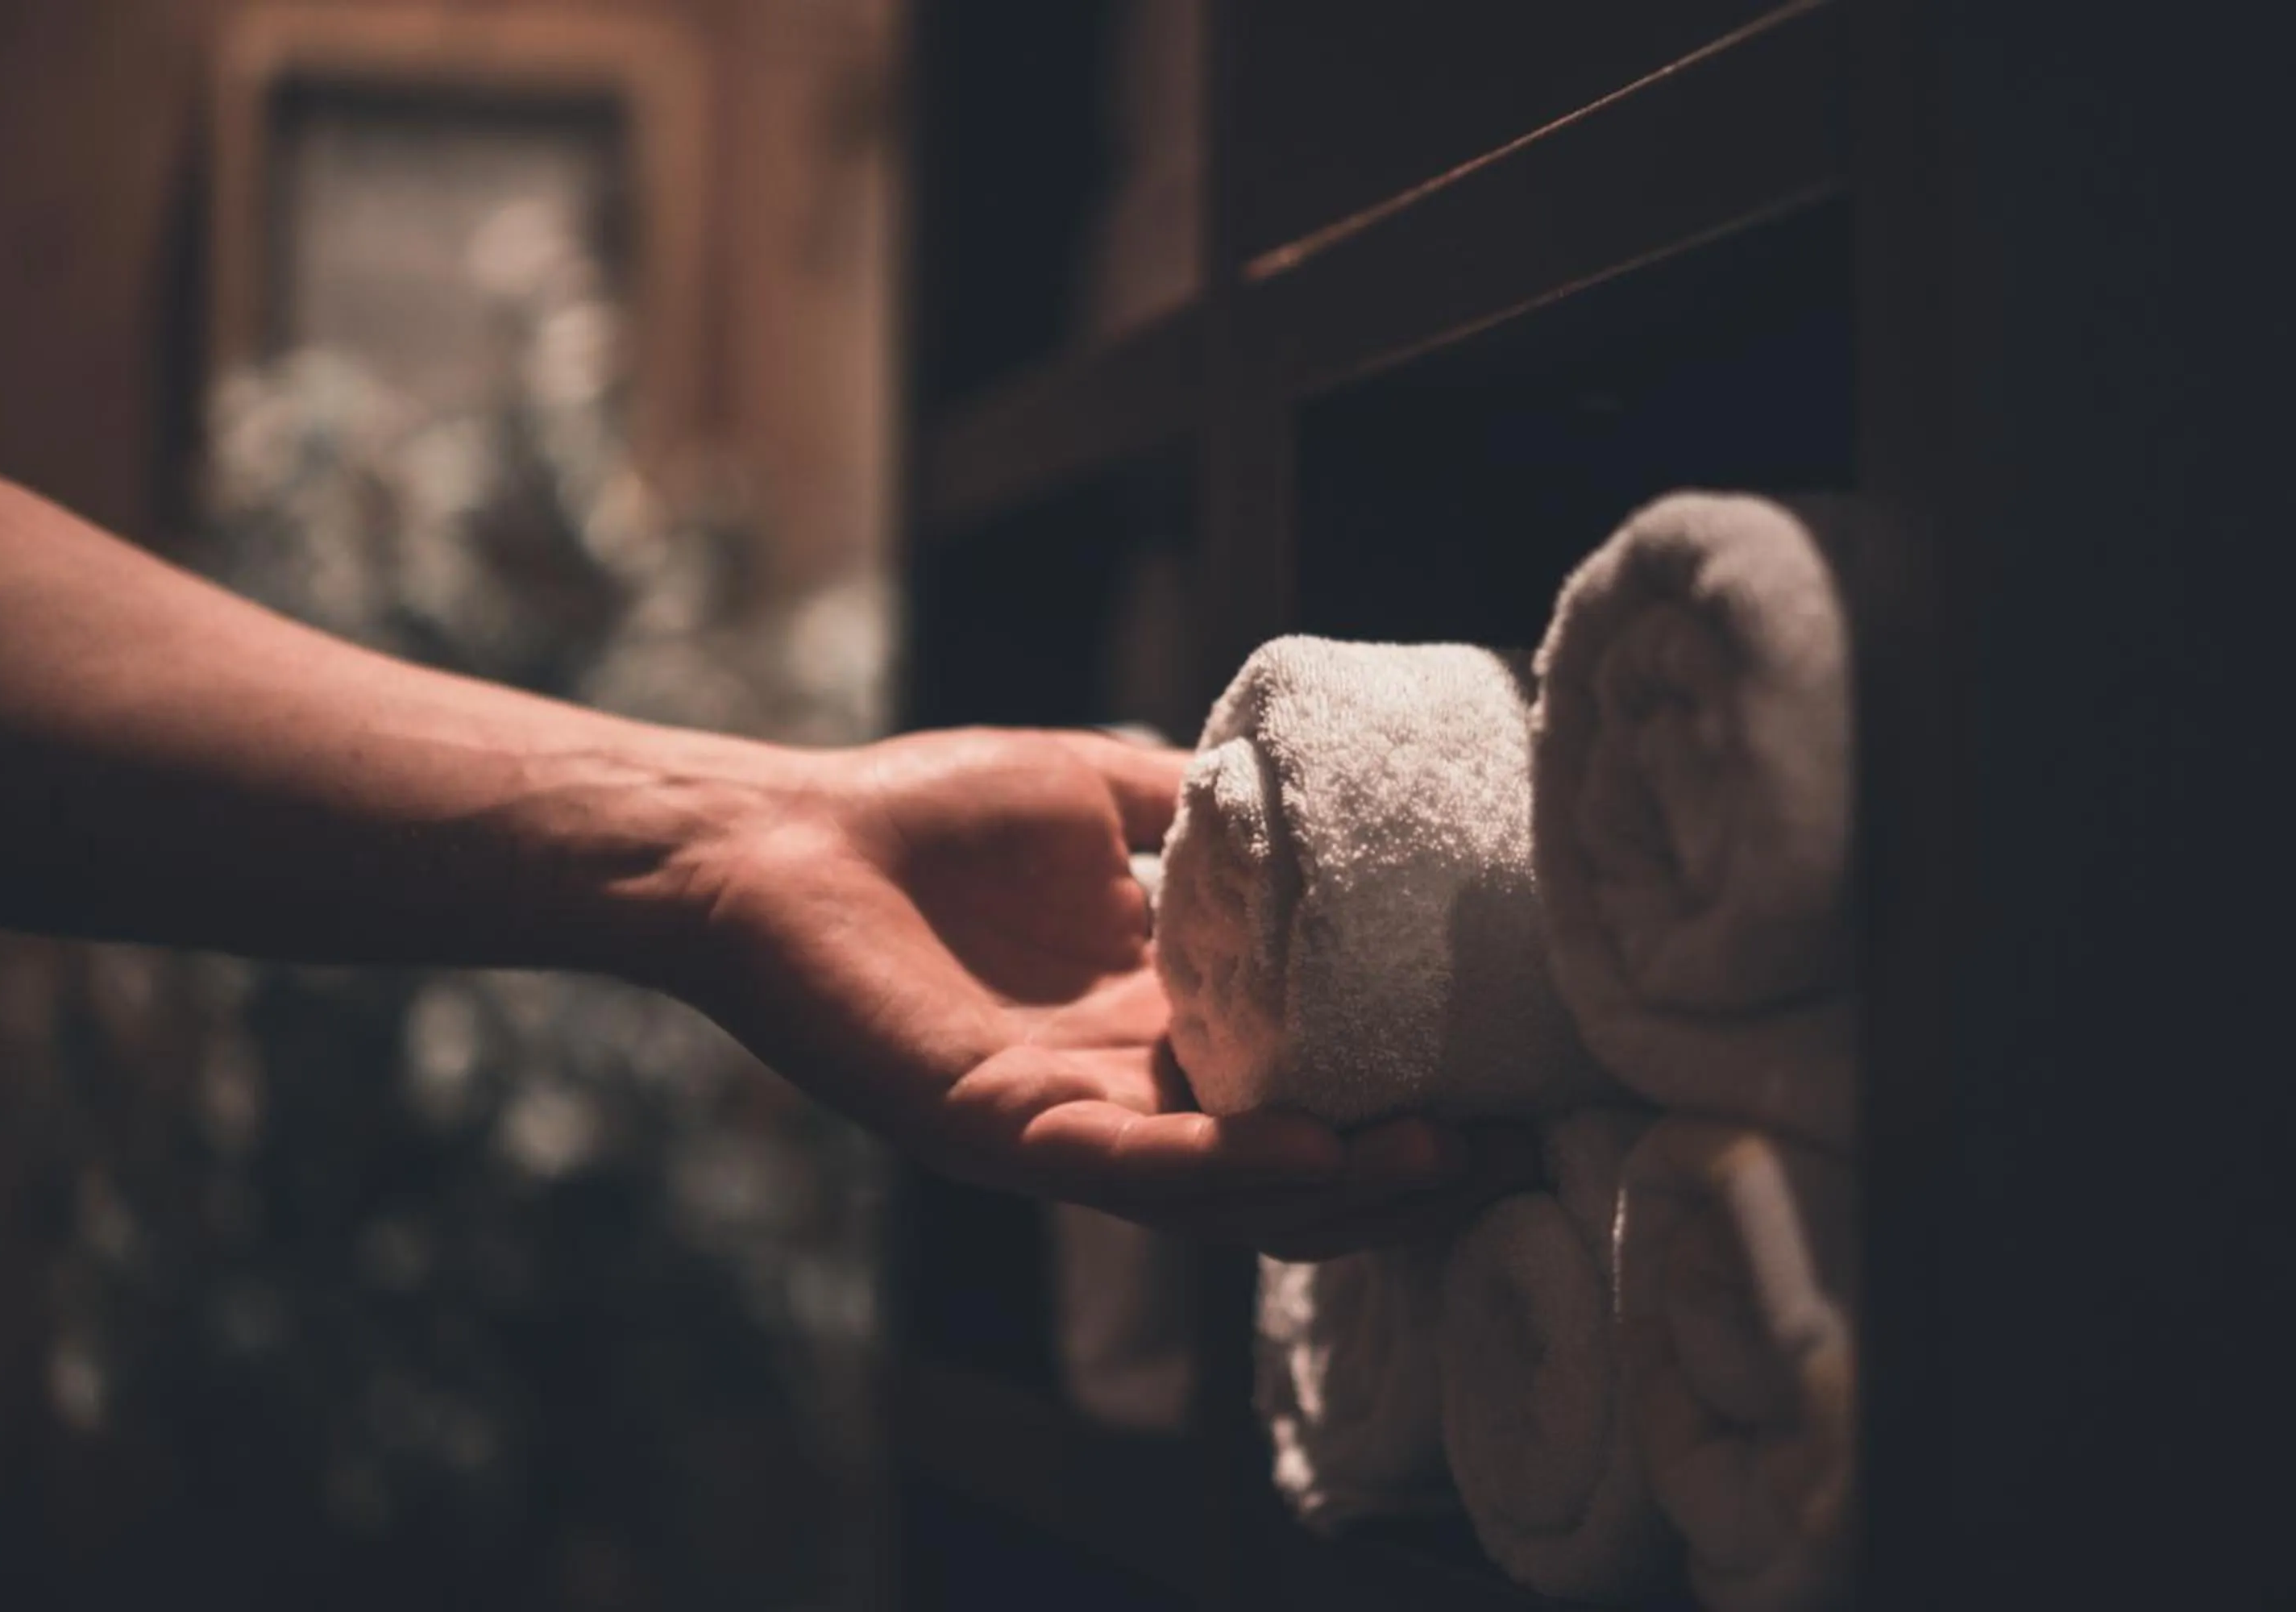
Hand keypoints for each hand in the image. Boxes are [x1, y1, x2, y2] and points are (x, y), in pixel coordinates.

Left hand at [664, 727, 1536, 1257]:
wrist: (779, 839)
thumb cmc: (926, 813)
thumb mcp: (1100, 794)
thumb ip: (1200, 811)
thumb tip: (1309, 785)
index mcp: (1157, 1023)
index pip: (1305, 1084)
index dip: (1403, 1089)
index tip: (1515, 1067)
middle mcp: (1126, 1092)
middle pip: (1287, 1170)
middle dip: (1401, 1172)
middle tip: (1516, 1146)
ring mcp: (1066, 1123)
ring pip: (1225, 1197)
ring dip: (1338, 1188)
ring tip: (1442, 1157)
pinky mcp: (997, 1128)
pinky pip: (1126, 1166)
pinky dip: (1222, 1167)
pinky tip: (1312, 1148)